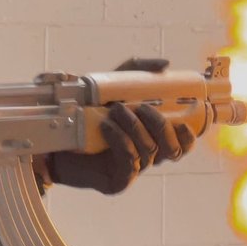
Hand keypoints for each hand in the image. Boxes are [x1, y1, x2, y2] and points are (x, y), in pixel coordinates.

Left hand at [35, 57, 195, 194]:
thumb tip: (165, 64)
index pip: (182, 145)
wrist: (58, 137)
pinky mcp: (118, 181)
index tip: (182, 122)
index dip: (188, 137)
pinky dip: (121, 140)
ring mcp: (133, 171)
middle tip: (140, 107)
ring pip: (148, 151)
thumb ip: (138, 71)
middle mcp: (147, 157)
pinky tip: (107, 127)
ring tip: (114, 110)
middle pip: (171, 149)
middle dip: (160, 125)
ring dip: (134, 128)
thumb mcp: (114, 85)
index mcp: (152, 139)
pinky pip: (128, 160)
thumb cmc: (90, 112)